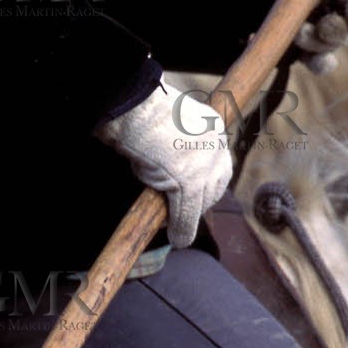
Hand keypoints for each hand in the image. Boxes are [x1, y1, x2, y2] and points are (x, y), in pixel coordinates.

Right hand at [94, 84, 232, 247]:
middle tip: (182, 213)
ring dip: (190, 218)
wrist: (132, 108)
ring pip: (203, 200)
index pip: (216, 163)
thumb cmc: (139, 114)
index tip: (192, 195)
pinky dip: (182, 229)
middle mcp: (214, 143)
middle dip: (202, 202)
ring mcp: (204, 162)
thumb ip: (173, 147)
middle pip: (216, 184)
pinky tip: (177, 238)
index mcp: (210, 125)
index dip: (206, 183)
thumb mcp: (164, 129)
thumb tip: (164, 167)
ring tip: (176, 228)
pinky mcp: (191, 181)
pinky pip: (188, 213)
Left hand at [247, 0, 347, 74]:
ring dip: (321, 45)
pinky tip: (307, 61)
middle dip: (340, 29)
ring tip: (300, 34)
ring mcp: (323, 32)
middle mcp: (339, 8)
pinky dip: (316, 64)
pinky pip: (318, 63)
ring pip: (333, 46)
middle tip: (324, 26)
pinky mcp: (306, 51)